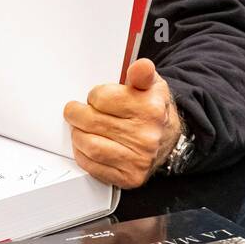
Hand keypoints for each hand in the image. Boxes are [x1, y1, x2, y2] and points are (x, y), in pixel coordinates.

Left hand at [63, 57, 181, 189]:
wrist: (169, 140)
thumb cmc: (154, 110)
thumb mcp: (152, 85)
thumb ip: (142, 73)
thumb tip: (141, 66)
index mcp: (150, 109)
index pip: (102, 98)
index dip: (94, 95)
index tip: (96, 97)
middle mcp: (146, 136)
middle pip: (92, 122)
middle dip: (77, 114)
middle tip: (75, 111)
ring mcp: (138, 160)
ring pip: (89, 145)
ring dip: (77, 134)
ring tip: (80, 127)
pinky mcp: (129, 177)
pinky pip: (92, 166)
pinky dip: (82, 154)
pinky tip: (86, 144)